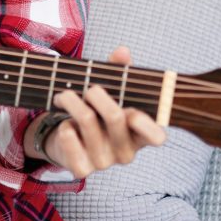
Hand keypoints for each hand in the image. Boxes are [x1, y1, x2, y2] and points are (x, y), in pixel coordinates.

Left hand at [44, 45, 166, 177]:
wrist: (66, 139)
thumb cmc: (95, 112)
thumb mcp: (109, 92)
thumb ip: (119, 72)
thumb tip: (123, 51)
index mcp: (139, 134)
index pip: (156, 137)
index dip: (147, 124)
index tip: (132, 110)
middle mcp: (125, 152)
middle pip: (115, 116)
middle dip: (96, 93)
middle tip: (89, 88)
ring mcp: (104, 162)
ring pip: (86, 120)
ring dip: (71, 99)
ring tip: (64, 95)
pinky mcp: (81, 169)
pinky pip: (69, 139)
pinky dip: (64, 125)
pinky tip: (66, 125)